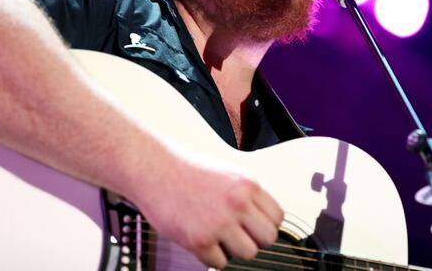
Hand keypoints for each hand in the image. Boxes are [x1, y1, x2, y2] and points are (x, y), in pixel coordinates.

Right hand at [134, 152, 283, 268]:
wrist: (154, 169)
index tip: (255, 226)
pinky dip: (212, 256)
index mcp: (247, 185)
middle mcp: (237, 204)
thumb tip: (262, 218)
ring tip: (220, 238)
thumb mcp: (228, 173)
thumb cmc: (187, 170)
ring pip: (248, 253)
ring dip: (234, 250)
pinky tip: (202, 241)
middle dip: (255, 239)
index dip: (266, 224)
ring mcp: (219, 223)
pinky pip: (220, 263)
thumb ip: (247, 194)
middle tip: (239, 235)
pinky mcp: (199, 240)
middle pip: (268, 238)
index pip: (277, 217)